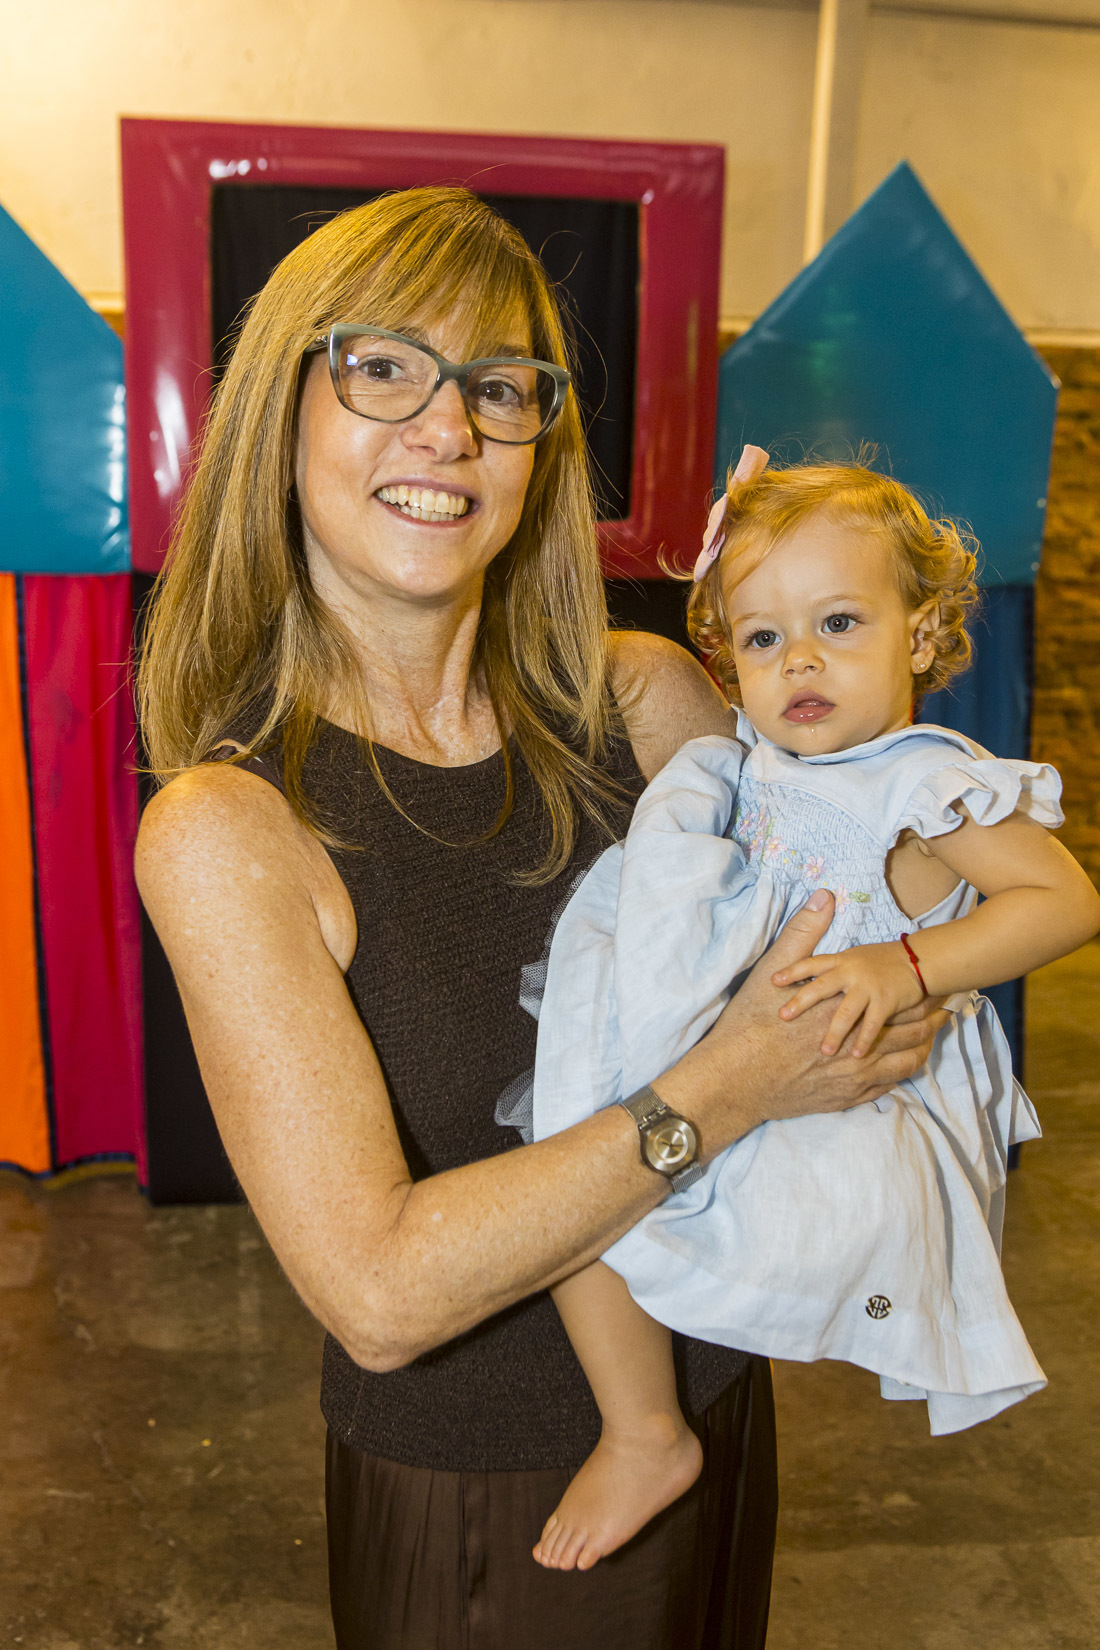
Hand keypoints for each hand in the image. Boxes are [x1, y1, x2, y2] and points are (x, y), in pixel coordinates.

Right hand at [658, 893, 947, 1151]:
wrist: (734, 1080)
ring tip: (932, 1037)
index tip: (934, 982)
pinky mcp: (843, 1098)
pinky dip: (900, 1074)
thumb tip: (824, 897)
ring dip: (921, 1047)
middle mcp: (855, 1044)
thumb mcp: (771, 973)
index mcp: (842, 1010)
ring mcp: (852, 1077)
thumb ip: (802, 935)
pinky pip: (886, 1088)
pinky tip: (902, 1066)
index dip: (919, 991)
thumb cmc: (749, 1025)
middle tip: (947, 1010)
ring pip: (903, 1062)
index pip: (896, 1000)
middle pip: (908, 1032)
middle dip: (930, 1019)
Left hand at [772, 940, 925, 1056]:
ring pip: (845, 1011)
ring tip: (823, 1051)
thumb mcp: (853, 956)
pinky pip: (872, 1024)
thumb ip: (832, 966)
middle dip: (801, 1002)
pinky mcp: (886, 1000)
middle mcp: (851, 971)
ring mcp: (868, 986)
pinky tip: (855, 1056)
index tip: (772, 980)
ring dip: (834, 1032)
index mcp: (840, 961)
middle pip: (821, 986)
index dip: (792, 971)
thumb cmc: (882, 961)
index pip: (811, 963)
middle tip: (783, 1016)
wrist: (918, 960)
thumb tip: (808, 972)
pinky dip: (864, 1040)